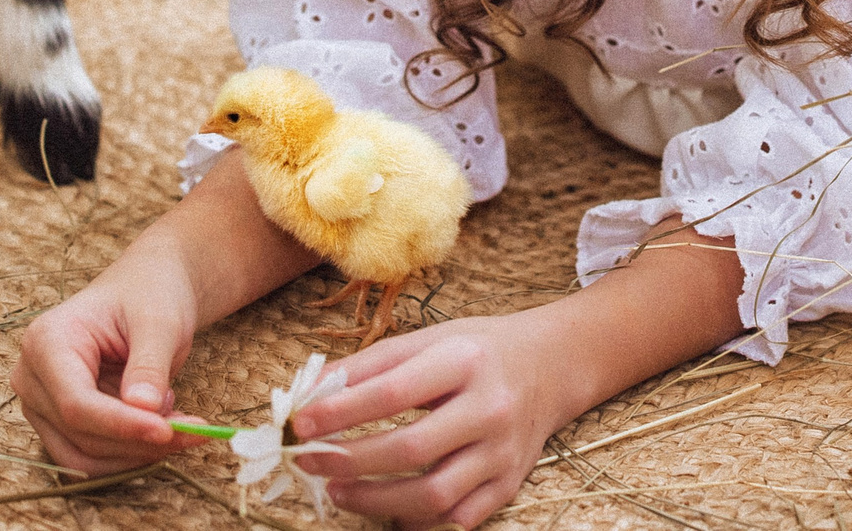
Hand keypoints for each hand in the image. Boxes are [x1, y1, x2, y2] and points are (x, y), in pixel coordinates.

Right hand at [11, 152, 321, 477]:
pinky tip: (164, 426)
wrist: (146, 290)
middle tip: (194, 431)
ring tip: (180, 418)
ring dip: (137, 452)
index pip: (75, 402)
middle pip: (80, 433)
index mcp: (46, 340)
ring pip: (84, 456)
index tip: (168, 432)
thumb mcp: (158, 321)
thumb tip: (143, 409)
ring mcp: (42, 404)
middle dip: (138, 441)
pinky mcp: (60, 424)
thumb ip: (148, 365)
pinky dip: (132, 452)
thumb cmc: (149, 294)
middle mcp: (33, 377)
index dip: (121, 425)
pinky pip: (92, 456)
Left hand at [291, 311, 576, 528]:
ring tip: (338, 492)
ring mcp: (502, 452)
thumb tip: (313, 392)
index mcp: (463, 361)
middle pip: (411, 448)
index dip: (341, 411)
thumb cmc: (477, 351)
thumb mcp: (429, 339)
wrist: (550, 366)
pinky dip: (417, 520)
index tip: (300, 423)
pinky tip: (388, 509)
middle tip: (309, 461)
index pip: (393, 391)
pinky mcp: (509, 483)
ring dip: (375, 500)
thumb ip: (372, 364)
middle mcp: (489, 408)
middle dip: (349, 461)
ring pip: (434, 495)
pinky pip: (458, 519)